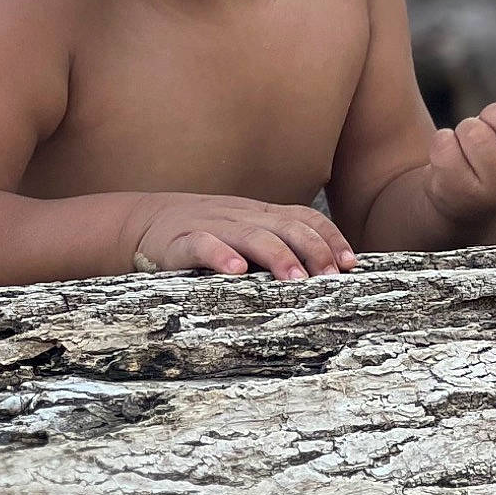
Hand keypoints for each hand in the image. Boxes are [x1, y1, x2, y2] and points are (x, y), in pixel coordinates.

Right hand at [132, 194, 356, 280]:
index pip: (304, 217)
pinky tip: (236, 271)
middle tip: (331, 278)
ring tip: (296, 280)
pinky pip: (203, 245)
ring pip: (251, 236)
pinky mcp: (181, 242)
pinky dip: (221, 256)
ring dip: (278, 257)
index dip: (330, 237)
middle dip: (313, 250)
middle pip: (285, 227)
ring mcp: (212, 226)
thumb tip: (325, 272)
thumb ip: (277, 244)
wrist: (145, 221)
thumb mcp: (244, 232)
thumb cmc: (205, 235)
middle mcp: (241, 216)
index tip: (350, 264)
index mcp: (260, 214)